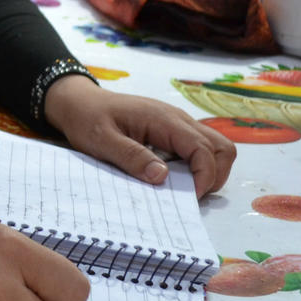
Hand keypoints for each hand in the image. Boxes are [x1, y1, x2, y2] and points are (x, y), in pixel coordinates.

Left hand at [42, 77, 235, 197]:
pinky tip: (174, 178)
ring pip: (215, 148)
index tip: (187, 199)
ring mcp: (178, 125)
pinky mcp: (173, 132)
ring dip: (209, 171)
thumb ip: (131, 157)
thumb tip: (162, 176)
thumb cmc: (87, 119)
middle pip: (222, 147)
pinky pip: (199, 149)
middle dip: (215, 176)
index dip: (204, 177)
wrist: (79, 102)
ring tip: (184, 189)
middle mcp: (178, 119)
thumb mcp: (101, 141)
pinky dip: (197, 167)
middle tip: (189, 195)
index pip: (204, 149)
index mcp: (164, 120)